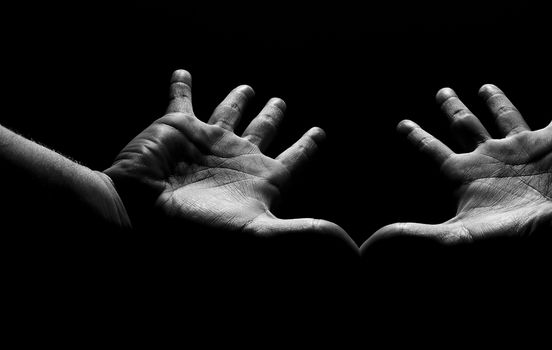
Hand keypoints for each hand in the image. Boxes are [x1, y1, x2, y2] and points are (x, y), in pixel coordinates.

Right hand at [105, 70, 353, 247]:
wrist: (140, 215)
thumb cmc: (198, 227)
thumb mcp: (258, 234)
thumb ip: (302, 237)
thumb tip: (348, 252)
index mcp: (260, 179)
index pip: (294, 158)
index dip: (307, 146)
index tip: (319, 132)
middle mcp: (237, 158)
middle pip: (263, 131)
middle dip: (273, 117)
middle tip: (281, 102)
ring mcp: (207, 141)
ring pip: (228, 113)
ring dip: (238, 100)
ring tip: (249, 88)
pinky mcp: (177, 127)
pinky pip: (182, 99)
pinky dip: (182, 85)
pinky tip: (183, 72)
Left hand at [363, 74, 551, 252]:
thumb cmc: (524, 237)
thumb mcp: (462, 239)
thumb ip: (418, 240)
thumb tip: (372, 248)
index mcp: (469, 176)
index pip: (433, 152)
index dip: (417, 138)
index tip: (401, 124)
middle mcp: (495, 158)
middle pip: (465, 126)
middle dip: (453, 109)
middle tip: (441, 92)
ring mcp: (529, 146)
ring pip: (507, 114)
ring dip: (497, 100)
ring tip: (485, 85)